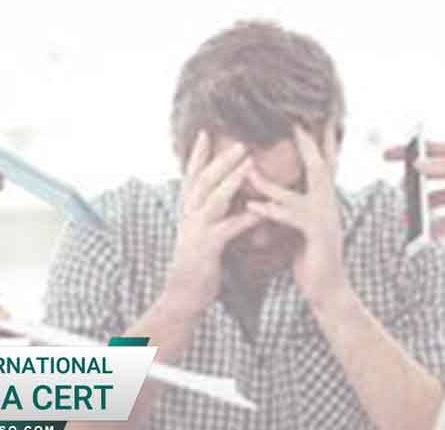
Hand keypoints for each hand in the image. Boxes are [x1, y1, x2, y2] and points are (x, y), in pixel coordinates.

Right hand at [163, 132, 260, 314]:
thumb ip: (210, 212)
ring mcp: (196, 231)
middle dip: (221, 160)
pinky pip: (228, 229)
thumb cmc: (198, 262)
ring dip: (231, 180)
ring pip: (213, 199)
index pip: (191, 175)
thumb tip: (224, 195)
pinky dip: (245, 218)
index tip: (206, 132)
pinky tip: (260, 211)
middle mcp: (188, 216)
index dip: (198, 154)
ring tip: (249, 164)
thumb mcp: (200, 231)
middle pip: (204, 180)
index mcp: (187, 210)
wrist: (183, 295)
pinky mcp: (207, 248)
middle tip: (241, 142)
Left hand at [246, 124, 346, 304]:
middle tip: (299, 120)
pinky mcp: (316, 236)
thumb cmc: (312, 259)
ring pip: (297, 192)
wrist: (328, 290)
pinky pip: (291, 218)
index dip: (320, 140)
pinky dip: (270, 211)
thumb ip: (296, 206)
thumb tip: (281, 190)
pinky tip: (252, 206)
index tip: (316, 116)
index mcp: (325, 201)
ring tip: (248, 167)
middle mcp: (329, 205)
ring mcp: (325, 220)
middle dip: (311, 142)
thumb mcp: (303, 227)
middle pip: (321, 166)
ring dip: (270, 181)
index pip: (324, 164)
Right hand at [383, 142, 444, 237]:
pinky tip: (425, 236)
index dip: (405, 154)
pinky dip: (436, 230)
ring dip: (420, 211)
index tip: (386, 156)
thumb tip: (416, 166)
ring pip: (433, 203)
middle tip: (399, 194)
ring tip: (407, 219)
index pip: (425, 152)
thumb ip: (443, 168)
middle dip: (410, 187)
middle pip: (425, 180)